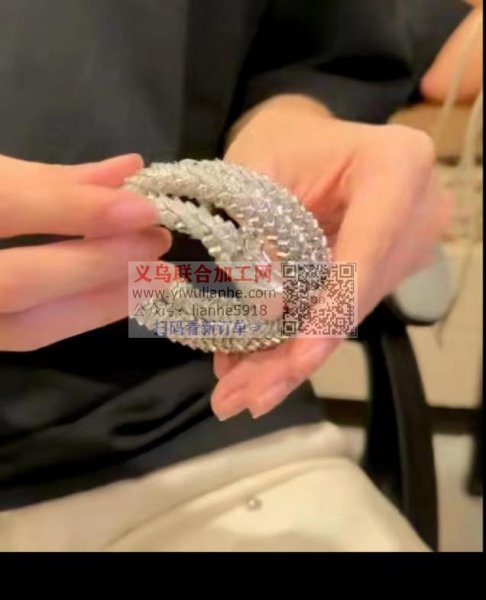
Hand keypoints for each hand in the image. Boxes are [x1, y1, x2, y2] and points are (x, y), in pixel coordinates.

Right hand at [0, 154, 170, 350]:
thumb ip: (50, 180)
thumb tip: (127, 170)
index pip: (4, 209)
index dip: (74, 210)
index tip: (140, 207)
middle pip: (16, 283)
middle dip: (95, 264)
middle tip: (157, 241)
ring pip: (27, 326)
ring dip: (100, 300)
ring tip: (155, 277)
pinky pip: (31, 334)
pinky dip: (81, 314)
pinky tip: (122, 294)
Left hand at [211, 95, 447, 419]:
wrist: (305, 140)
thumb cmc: (281, 140)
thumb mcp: (255, 170)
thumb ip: (257, 232)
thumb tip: (263, 313)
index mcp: (396, 167)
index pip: (367, 248)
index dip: (332, 310)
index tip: (299, 360)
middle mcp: (416, 213)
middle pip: (354, 299)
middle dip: (296, 355)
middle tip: (242, 397)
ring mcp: (403, 247)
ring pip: (344, 317)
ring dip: (289, 360)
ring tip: (238, 394)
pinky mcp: (382, 271)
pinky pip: (338, 313)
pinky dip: (295, 343)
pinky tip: (256, 372)